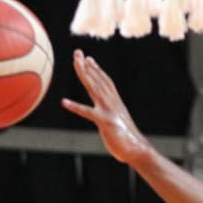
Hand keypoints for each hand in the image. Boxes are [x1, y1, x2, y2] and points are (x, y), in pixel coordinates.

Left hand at [62, 50, 151, 165]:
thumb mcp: (121, 127)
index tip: (89, 59)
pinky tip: (64, 103)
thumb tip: (113, 121)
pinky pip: (87, 112)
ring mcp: (108, 111)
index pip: (106, 83)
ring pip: (94, 88)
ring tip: (75, 62)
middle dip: (87, 65)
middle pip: (98, 80)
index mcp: (116, 104)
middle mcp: (112, 103)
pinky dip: (76, 107)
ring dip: (84, 74)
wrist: (137, 150)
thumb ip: (114, 121)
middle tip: (78, 52)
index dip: (97, 70)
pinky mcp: (104, 122)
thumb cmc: (129, 142)